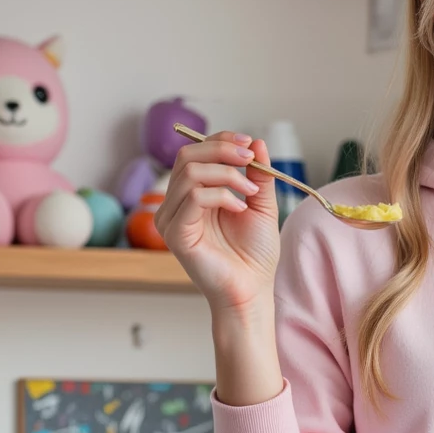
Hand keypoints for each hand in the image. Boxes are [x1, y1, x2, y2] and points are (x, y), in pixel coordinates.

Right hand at [154, 132, 279, 314]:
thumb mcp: (261, 206)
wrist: (252, 291)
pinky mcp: (176, 234)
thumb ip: (258, 175)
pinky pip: (193, 197)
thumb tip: (256, 142)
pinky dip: (222, 196)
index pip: (195, 153)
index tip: (248, 145)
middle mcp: (176, 204)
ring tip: (250, 194)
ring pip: (190, 173)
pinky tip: (240, 209)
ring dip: (227, 175)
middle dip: (222, 151)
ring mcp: (172, 219)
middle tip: (250, 160)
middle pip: (187, 156)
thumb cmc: (254, 255)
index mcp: (192, 195)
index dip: (220, 141)